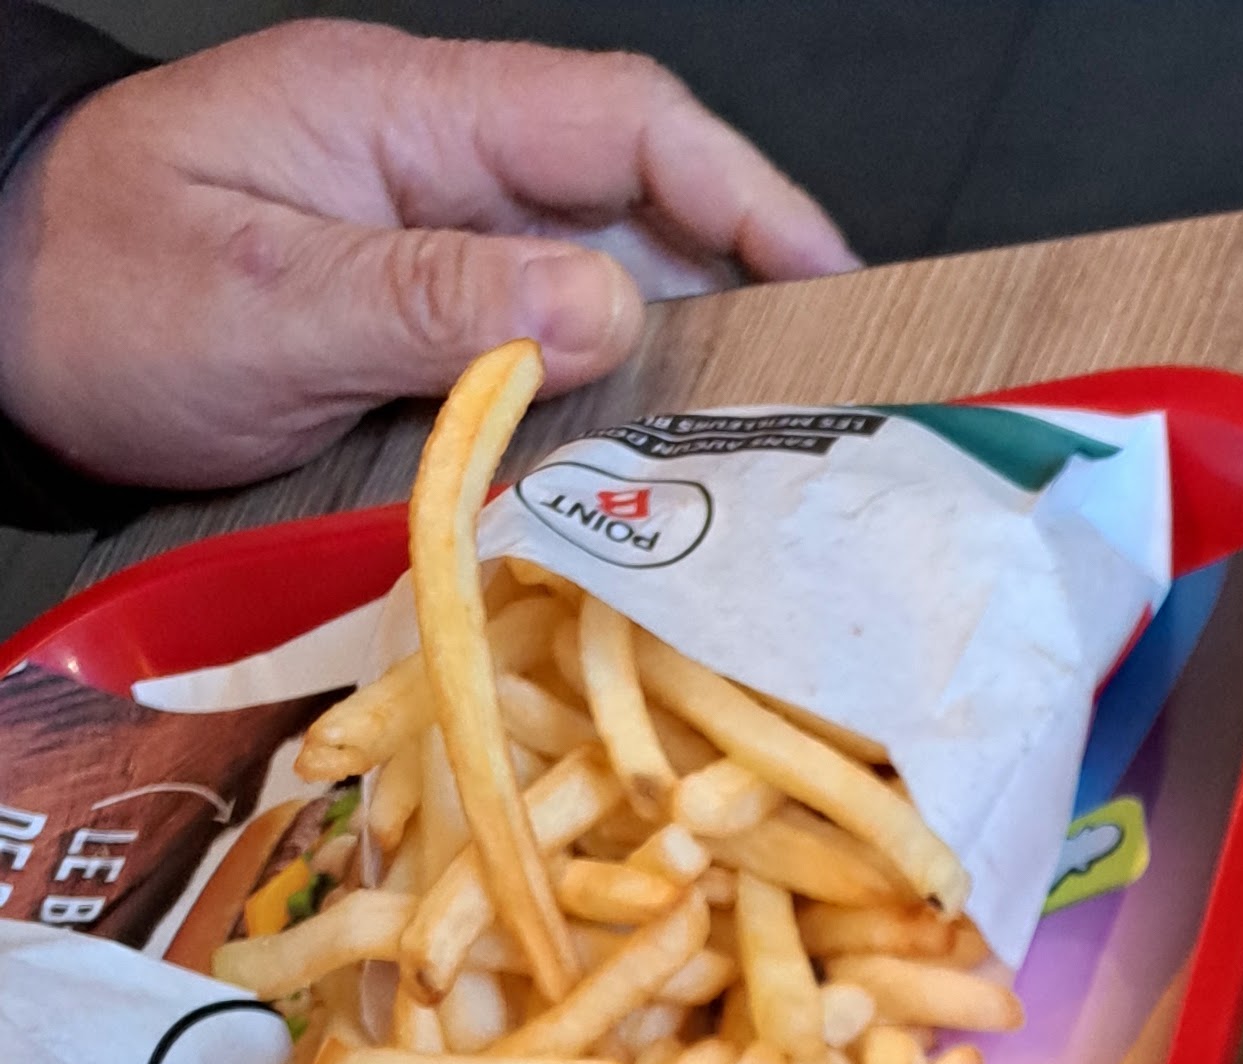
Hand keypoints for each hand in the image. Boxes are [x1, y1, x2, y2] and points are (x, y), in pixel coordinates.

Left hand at [0, 20, 851, 490]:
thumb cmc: (100, 292)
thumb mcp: (263, 300)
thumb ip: (438, 302)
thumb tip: (609, 310)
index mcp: (409, 114)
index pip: (623, 125)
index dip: (746, 197)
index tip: (834, 286)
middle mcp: (441, 165)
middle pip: (642, 205)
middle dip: (751, 288)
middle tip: (838, 398)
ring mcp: (437, 240)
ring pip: (610, 284)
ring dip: (695, 361)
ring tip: (775, 451)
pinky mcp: (426, 316)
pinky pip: (554, 346)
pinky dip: (622, 403)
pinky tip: (664, 467)